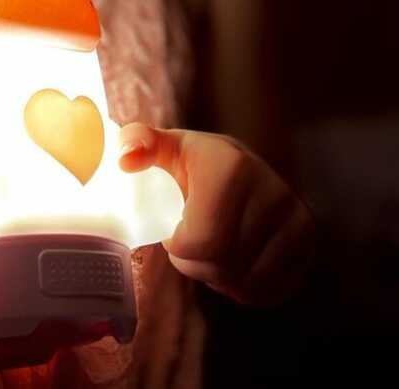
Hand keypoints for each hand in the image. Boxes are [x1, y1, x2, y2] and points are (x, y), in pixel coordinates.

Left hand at [117, 123, 316, 306]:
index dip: (179, 246)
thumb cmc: (192, 164)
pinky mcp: (308, 242)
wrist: (241, 167)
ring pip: (246, 283)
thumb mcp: (164, 148)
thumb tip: (126, 158)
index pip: (202, 241)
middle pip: (223, 265)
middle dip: (197, 264)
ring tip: (214, 248)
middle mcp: (272, 189)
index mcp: (231, 166)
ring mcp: (297, 217)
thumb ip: (137, 143)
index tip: (175, 227)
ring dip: (219, 276)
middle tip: (192, 243)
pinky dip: (244, 287)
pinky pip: (270, 290)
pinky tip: (235, 259)